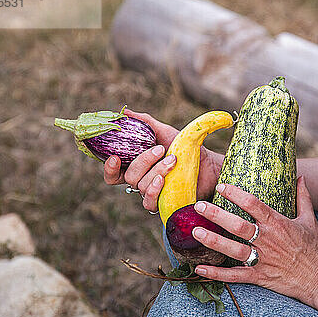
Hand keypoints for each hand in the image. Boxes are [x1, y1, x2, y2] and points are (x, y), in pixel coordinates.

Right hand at [103, 109, 223, 211]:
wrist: (208, 164)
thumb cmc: (184, 148)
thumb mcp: (164, 132)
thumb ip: (144, 123)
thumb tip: (125, 112)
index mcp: (137, 167)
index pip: (113, 174)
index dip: (109, 168)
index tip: (115, 157)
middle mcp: (142, 181)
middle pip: (129, 176)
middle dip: (143, 161)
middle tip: (161, 149)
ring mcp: (152, 194)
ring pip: (141, 186)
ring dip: (156, 170)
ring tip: (173, 160)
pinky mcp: (163, 204)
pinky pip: (149, 203)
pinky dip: (153, 190)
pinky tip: (162, 180)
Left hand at [191, 176, 317, 305]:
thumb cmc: (315, 249)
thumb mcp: (310, 220)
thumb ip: (303, 197)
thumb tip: (300, 177)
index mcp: (278, 223)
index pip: (253, 204)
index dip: (235, 194)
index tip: (220, 186)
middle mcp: (267, 240)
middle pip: (238, 226)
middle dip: (216, 215)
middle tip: (199, 206)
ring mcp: (262, 259)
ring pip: (233, 249)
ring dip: (213, 241)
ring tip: (195, 231)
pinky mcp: (259, 276)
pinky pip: (234, 276)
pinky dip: (216, 274)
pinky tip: (199, 269)